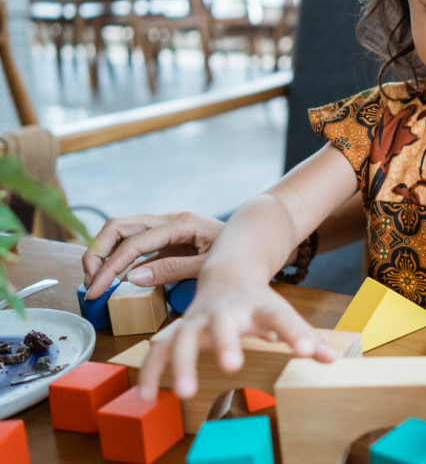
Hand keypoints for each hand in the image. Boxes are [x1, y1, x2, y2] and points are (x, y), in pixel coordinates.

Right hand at [82, 211, 223, 299]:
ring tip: (95, 280)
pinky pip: (133, 242)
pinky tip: (112, 278)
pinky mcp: (164, 237)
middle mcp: (168, 219)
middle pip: (119, 226)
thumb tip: (134, 277)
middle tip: (90, 282)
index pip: (134, 242)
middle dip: (98, 252)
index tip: (96, 289)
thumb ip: (174, 270)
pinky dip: (118, 257)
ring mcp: (164, 226)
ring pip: (121, 230)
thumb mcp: (209, 265)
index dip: (110, 266)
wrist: (254, 241)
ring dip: (103, 252)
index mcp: (181, 223)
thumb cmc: (236, 253)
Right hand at [136, 275, 336, 400]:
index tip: (308, 351)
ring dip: (183, 364)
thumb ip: (304, 338)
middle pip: (225, 323)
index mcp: (260, 305)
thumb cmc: (259, 302)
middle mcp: (226, 310)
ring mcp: (198, 318)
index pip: (282, 317)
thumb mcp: (283, 315)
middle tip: (233, 366)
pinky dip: (152, 372)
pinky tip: (147, 397)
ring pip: (184, 337)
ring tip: (186, 393)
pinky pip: (159, 351)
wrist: (229, 272)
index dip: (296, 333)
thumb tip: (331, 360)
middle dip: (227, 343)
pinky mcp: (177, 330)